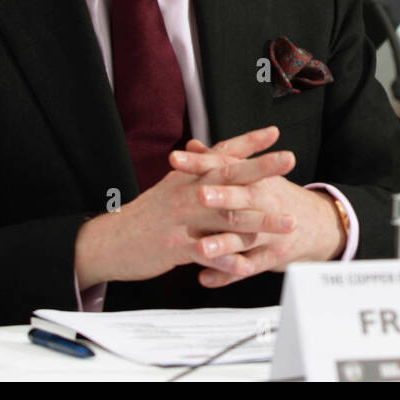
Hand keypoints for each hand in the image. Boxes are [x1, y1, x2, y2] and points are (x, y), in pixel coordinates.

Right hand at [73, 126, 298, 287]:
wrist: (109, 241)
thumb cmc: (147, 214)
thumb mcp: (171, 186)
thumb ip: (196, 169)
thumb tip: (215, 151)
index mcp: (187, 176)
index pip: (220, 153)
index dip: (247, 142)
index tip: (274, 132)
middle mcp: (187, 193)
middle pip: (229, 176)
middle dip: (262, 168)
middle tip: (289, 159)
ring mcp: (182, 220)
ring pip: (227, 217)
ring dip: (261, 220)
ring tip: (288, 223)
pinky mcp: (176, 247)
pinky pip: (207, 254)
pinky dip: (228, 261)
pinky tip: (249, 266)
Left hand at [170, 139, 346, 287]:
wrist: (316, 224)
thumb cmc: (275, 196)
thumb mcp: (253, 175)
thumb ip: (221, 162)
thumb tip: (192, 145)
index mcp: (255, 177)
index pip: (226, 165)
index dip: (200, 162)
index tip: (175, 158)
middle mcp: (265, 201)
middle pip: (242, 198)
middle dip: (222, 197)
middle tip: (200, 195)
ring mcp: (270, 231)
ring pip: (245, 237)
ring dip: (222, 243)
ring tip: (201, 249)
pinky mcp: (272, 256)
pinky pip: (248, 267)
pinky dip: (226, 275)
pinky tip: (205, 279)